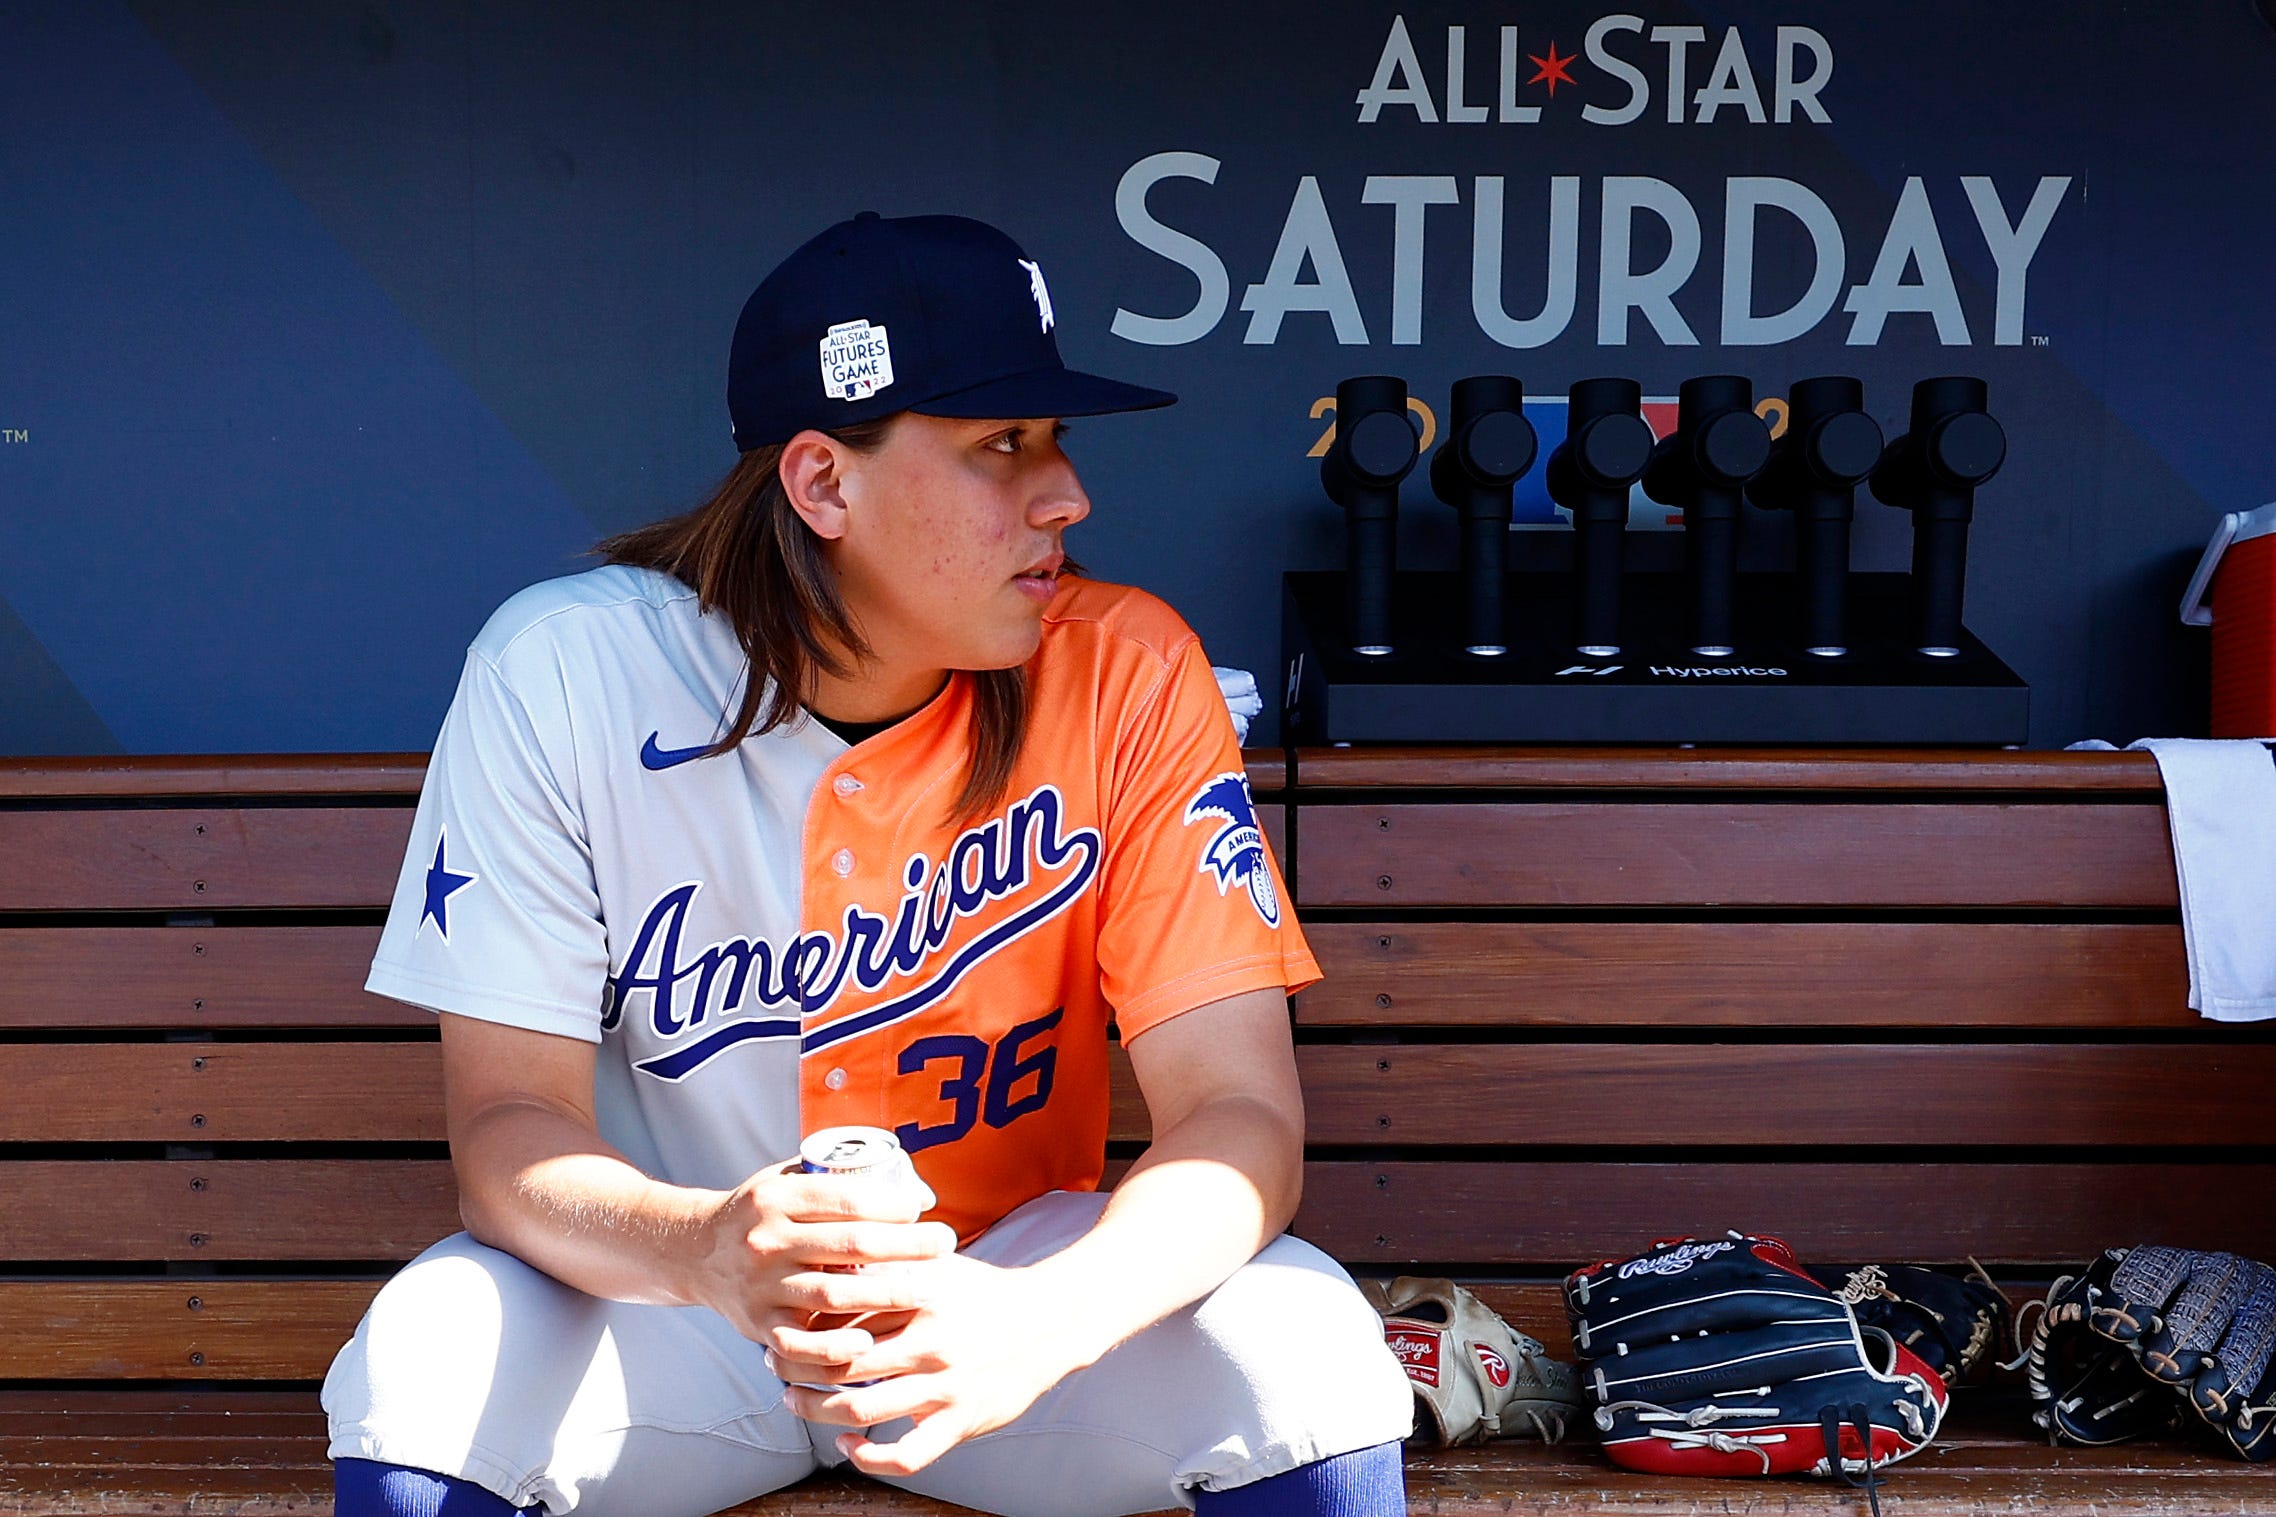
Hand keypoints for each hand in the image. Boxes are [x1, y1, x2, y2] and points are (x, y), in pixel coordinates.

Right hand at [683, 1159, 958, 1363]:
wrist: (695, 1252)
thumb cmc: (761, 1213)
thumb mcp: (787, 1180)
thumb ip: (839, 1179)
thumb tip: (915, 1192)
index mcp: (777, 1198)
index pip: (846, 1198)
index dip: (892, 1203)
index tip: (923, 1208)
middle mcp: (766, 1241)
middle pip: (850, 1245)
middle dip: (906, 1245)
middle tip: (946, 1244)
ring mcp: (761, 1286)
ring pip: (833, 1295)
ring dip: (886, 1295)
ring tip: (926, 1291)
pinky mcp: (757, 1325)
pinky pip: (798, 1345)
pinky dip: (833, 1348)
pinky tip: (868, 1345)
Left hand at [775, 1252, 1093, 1475]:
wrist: (1049, 1322)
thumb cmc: (982, 1291)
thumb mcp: (938, 1263)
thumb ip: (889, 1259)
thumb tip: (831, 1249)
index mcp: (920, 1298)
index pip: (843, 1314)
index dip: (801, 1324)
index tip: (777, 1325)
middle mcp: (929, 1343)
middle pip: (841, 1364)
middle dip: (797, 1369)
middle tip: (775, 1366)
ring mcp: (945, 1386)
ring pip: (862, 1410)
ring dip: (818, 1412)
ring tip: (796, 1402)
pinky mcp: (961, 1422)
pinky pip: (906, 1455)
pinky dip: (870, 1456)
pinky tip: (849, 1445)